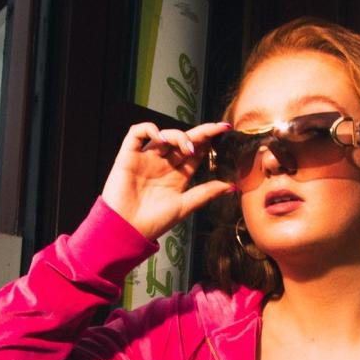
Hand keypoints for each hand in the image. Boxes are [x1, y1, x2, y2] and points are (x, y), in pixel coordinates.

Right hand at [101, 120, 233, 240]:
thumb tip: (231, 186)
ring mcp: (146, 158)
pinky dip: (149, 129)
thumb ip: (205, 193)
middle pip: (183, 141)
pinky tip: (160, 139)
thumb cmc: (154, 222)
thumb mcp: (184, 206)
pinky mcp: (128, 156)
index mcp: (177, 176)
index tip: (225, 130)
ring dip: (178, 136)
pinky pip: (136, 133)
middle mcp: (163, 164)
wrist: (128, 230)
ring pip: (165, 135)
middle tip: (215, 130)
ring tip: (187, 148)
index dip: (209, 140)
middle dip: (200, 133)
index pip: (196, 152)